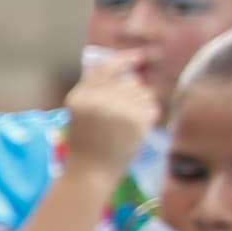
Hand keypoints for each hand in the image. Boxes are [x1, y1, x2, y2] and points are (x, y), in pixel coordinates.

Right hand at [63, 51, 161, 175]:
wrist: (90, 173)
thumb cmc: (85, 146)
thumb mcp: (80, 114)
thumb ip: (97, 91)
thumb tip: (132, 74)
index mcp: (79, 96)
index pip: (104, 69)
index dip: (123, 60)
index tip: (139, 56)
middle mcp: (97, 99)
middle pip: (129, 82)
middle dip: (131, 95)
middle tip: (122, 118)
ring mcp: (117, 108)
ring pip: (143, 93)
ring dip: (141, 106)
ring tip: (127, 126)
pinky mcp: (136, 119)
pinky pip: (152, 106)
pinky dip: (149, 117)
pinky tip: (136, 130)